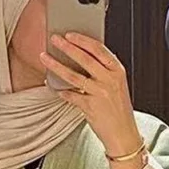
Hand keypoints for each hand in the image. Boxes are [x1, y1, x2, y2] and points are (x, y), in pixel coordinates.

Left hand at [40, 34, 142, 159]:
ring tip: (45, 57)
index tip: (70, 34)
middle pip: (85, 59)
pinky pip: (71, 96)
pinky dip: (62, 91)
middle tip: (54, 39)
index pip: (99, 50)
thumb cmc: (119, 111)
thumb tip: (82, 57)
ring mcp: (100, 94)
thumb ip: (104, 72)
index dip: (82, 40)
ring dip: (56, 65)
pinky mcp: (90, 107)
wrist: (123, 134)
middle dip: (67, 47)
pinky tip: (55, 88)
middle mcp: (110, 81)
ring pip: (73, 76)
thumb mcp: (117, 86)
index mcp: (118, 72)